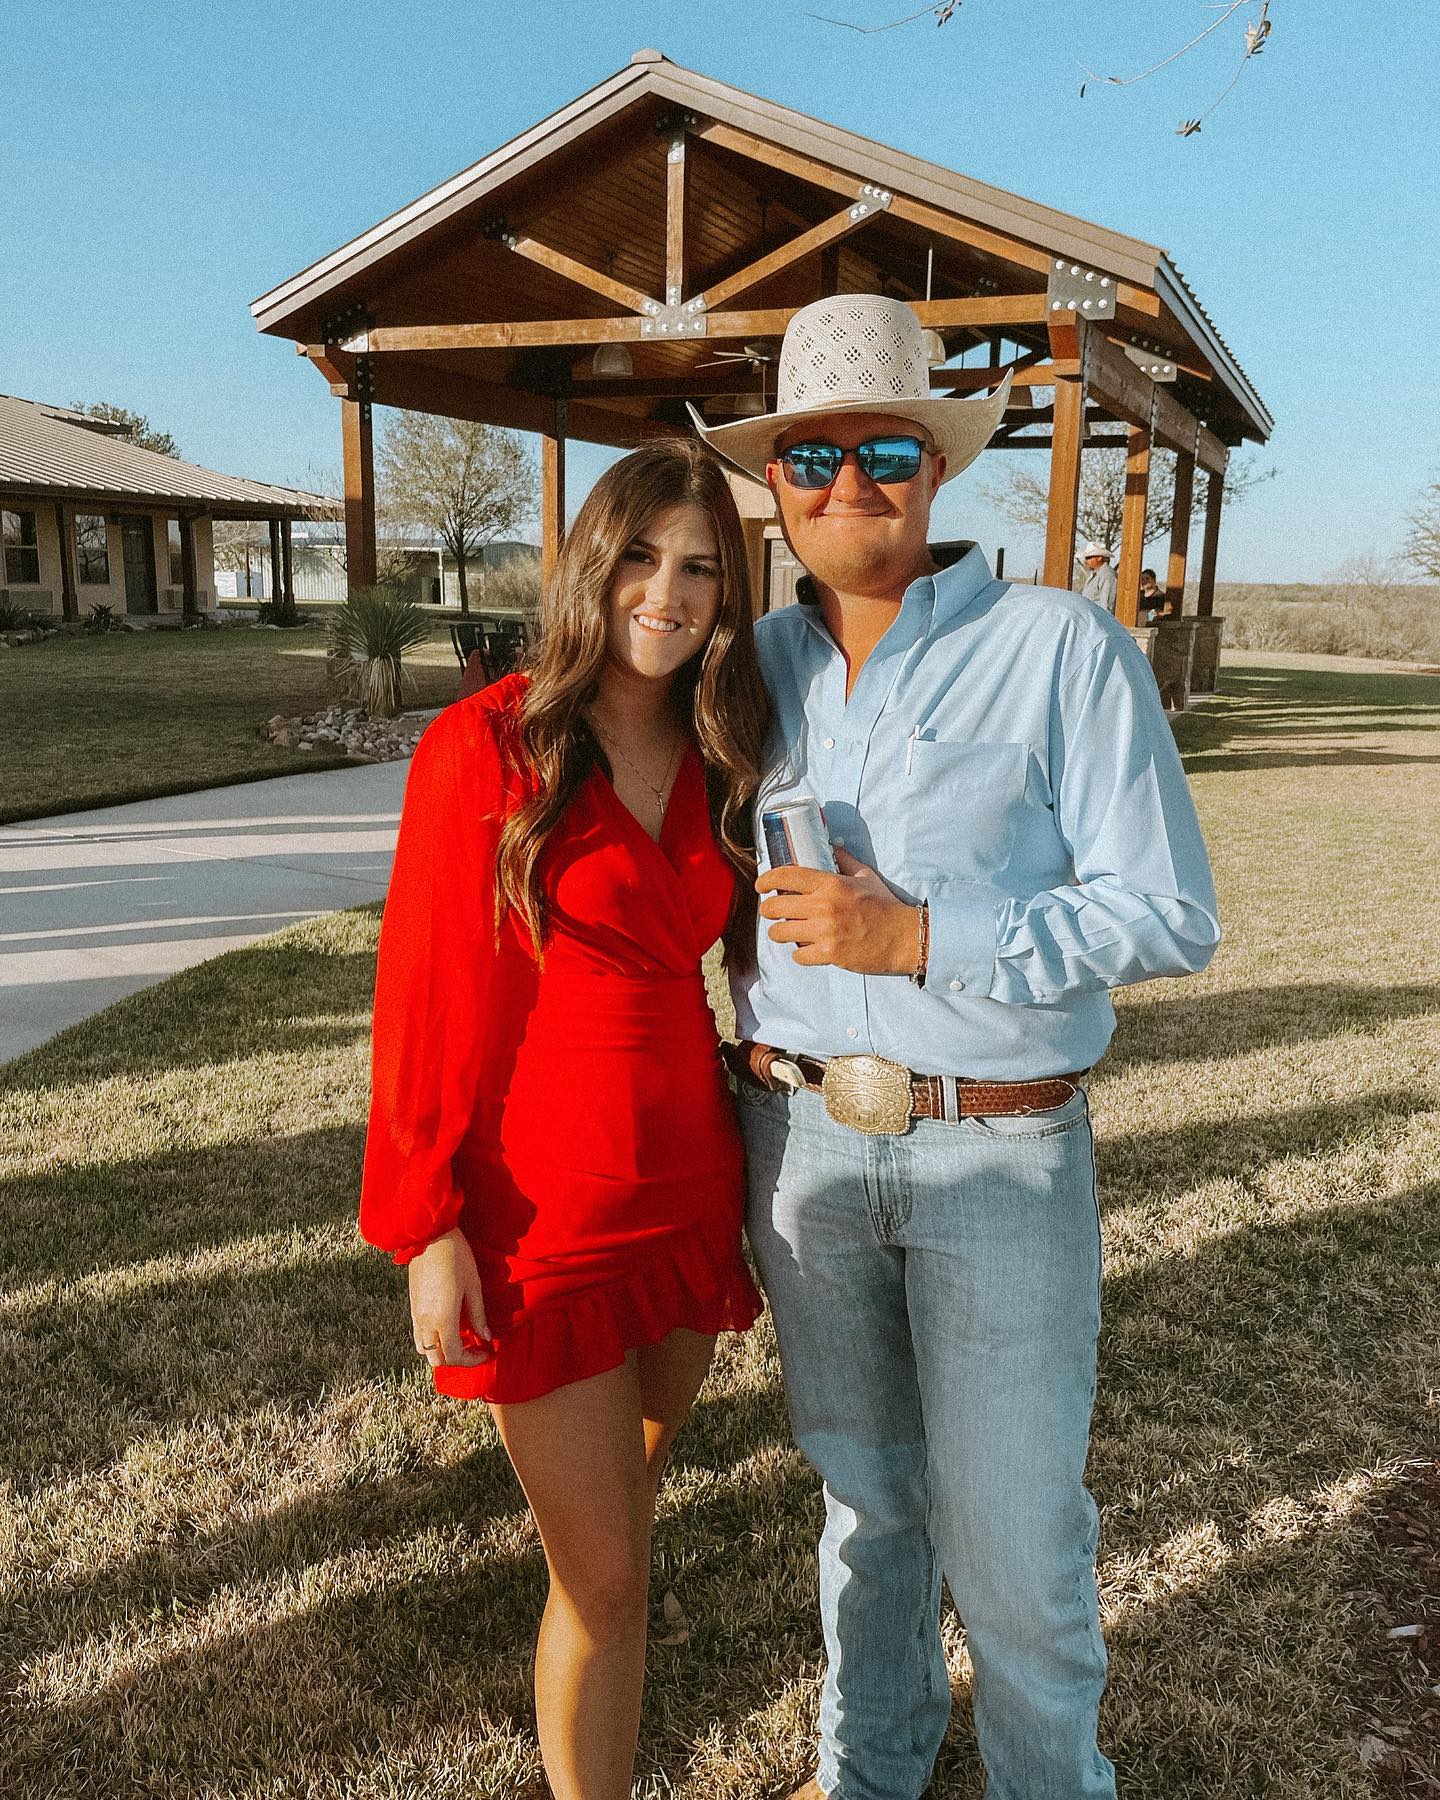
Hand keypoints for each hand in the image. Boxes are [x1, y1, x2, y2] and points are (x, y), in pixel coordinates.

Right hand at [407, 1227, 493, 1368]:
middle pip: (436, 1359)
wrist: (431, 1236)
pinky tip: (449, 1325)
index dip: (472, 1360)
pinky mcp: (412, 1306)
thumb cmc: (457, 1257)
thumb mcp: (474, 1286)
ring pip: (425, 1349)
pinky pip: (419, 1334)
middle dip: (457, 1359)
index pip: (454, 1356)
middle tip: (475, 1347)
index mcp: (442, 1319)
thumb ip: (478, 1315)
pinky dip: (433, 1340)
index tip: (486, 1351)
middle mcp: (425, 1322)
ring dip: (442, 1351)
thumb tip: (486, 1336)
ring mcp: (415, 1315)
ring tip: (462, 1338)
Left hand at [756, 845, 920, 973]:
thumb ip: (845, 860)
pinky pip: (797, 955)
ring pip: (780, 933)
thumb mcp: (865, 876)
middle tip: (773, 911)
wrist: (903, 937)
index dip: (766, 880)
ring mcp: (825, 932)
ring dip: (780, 932)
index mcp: (831, 884)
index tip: (761, 885)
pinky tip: (807, 948)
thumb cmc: (885, 906)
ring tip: (787, 931)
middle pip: (774, 907)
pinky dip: (799, 953)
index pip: (785, 876)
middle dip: (768, 909)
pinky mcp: (829, 954)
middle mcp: (824, 906)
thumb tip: (830, 845)